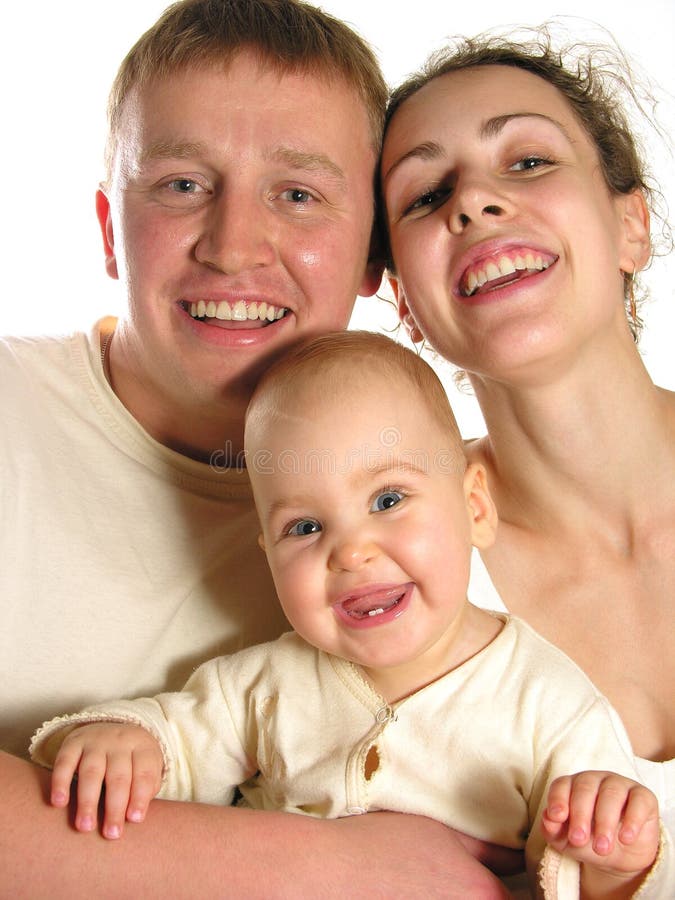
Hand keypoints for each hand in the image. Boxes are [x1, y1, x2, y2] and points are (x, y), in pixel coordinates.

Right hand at [50, 722, 162, 838]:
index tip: (134, 820)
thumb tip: (135, 818)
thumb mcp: (148, 768)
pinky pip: (64, 762)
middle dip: (115, 807)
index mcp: (142, 748)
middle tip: (111, 834)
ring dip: (88, 801)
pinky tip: (59, 803)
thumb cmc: (133, 762)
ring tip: (85, 827)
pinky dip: (60, 782)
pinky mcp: (72, 743)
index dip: (140, 797)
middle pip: (118, 776)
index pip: (144, 773)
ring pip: (91, 771)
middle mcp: (119, 742)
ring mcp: (95, 741)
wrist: (112, 729)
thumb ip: (145, 790)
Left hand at [542, 771, 658, 880]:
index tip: (556, 817)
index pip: (562, 785)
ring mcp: (620, 785)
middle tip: (579, 839)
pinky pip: (638, 801)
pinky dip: (632, 820)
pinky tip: (626, 838)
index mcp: (572, 786)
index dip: (558, 799)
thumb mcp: (566, 841)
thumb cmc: (588, 842)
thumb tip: (547, 818)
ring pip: (611, 793)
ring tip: (601, 848)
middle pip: (585, 788)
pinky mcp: (643, 797)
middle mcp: (595, 780)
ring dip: (604, 821)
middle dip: (580, 815)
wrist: (621, 857)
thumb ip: (553, 829)